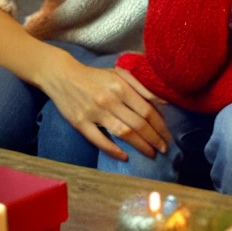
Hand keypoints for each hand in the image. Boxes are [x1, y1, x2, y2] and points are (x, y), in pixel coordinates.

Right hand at [37, 53, 170, 161]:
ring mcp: (94, 113)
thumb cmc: (96, 76)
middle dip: (154, 138)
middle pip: (138, 123)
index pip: (147, 109)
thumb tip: (163, 101)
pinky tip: (125, 157)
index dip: (160, 125)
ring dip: (140, 146)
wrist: (63, 76)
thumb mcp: (120, 73)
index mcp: (121, 86)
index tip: (168, 136)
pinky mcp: (80, 123)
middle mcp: (110, 100)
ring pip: (123, 133)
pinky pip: (99, 140)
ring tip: (151, 153)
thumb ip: (141, 86)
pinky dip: (113, 150)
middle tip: (164, 149)